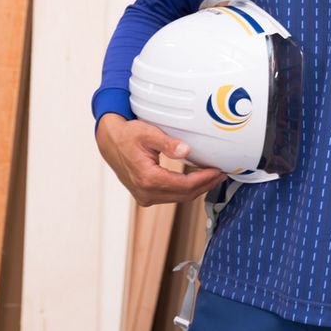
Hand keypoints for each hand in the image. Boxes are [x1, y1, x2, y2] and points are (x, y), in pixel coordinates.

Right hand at [95, 113, 225, 205]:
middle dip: (205, 185)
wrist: (110, 142)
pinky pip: (171, 196)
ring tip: (212, 177)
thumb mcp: (147, 133)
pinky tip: (196, 180)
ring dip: (197, 189)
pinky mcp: (145, 195)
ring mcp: (144, 196)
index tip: (218, 172)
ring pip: (178, 198)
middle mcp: (146, 192)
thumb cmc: (127, 135)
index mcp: (147, 178)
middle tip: (221, 175)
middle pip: (184, 195)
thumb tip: (186, 150)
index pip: (184, 185)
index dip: (204, 180)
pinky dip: (186, 189)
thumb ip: (167, 143)